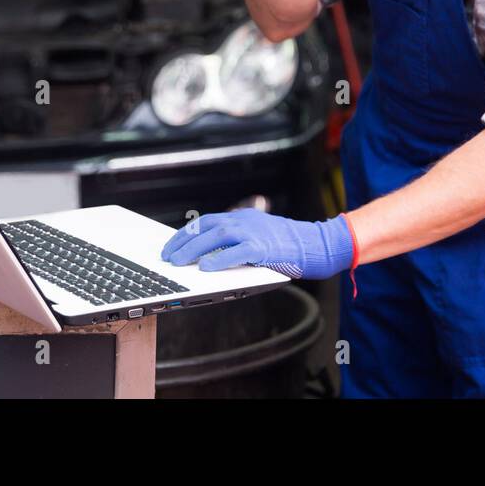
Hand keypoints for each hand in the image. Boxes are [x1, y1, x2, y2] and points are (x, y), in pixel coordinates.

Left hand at [160, 208, 354, 278]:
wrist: (317, 245)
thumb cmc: (289, 246)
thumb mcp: (260, 236)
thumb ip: (238, 241)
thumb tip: (209, 255)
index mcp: (244, 217)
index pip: (207, 221)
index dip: (186, 233)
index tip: (170, 245)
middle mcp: (246, 221)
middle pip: (206, 227)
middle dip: (183, 242)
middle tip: (167, 257)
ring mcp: (255, 232)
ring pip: (216, 236)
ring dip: (193, 249)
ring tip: (178, 263)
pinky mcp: (264, 247)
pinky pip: (236, 252)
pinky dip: (219, 259)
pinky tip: (205, 268)